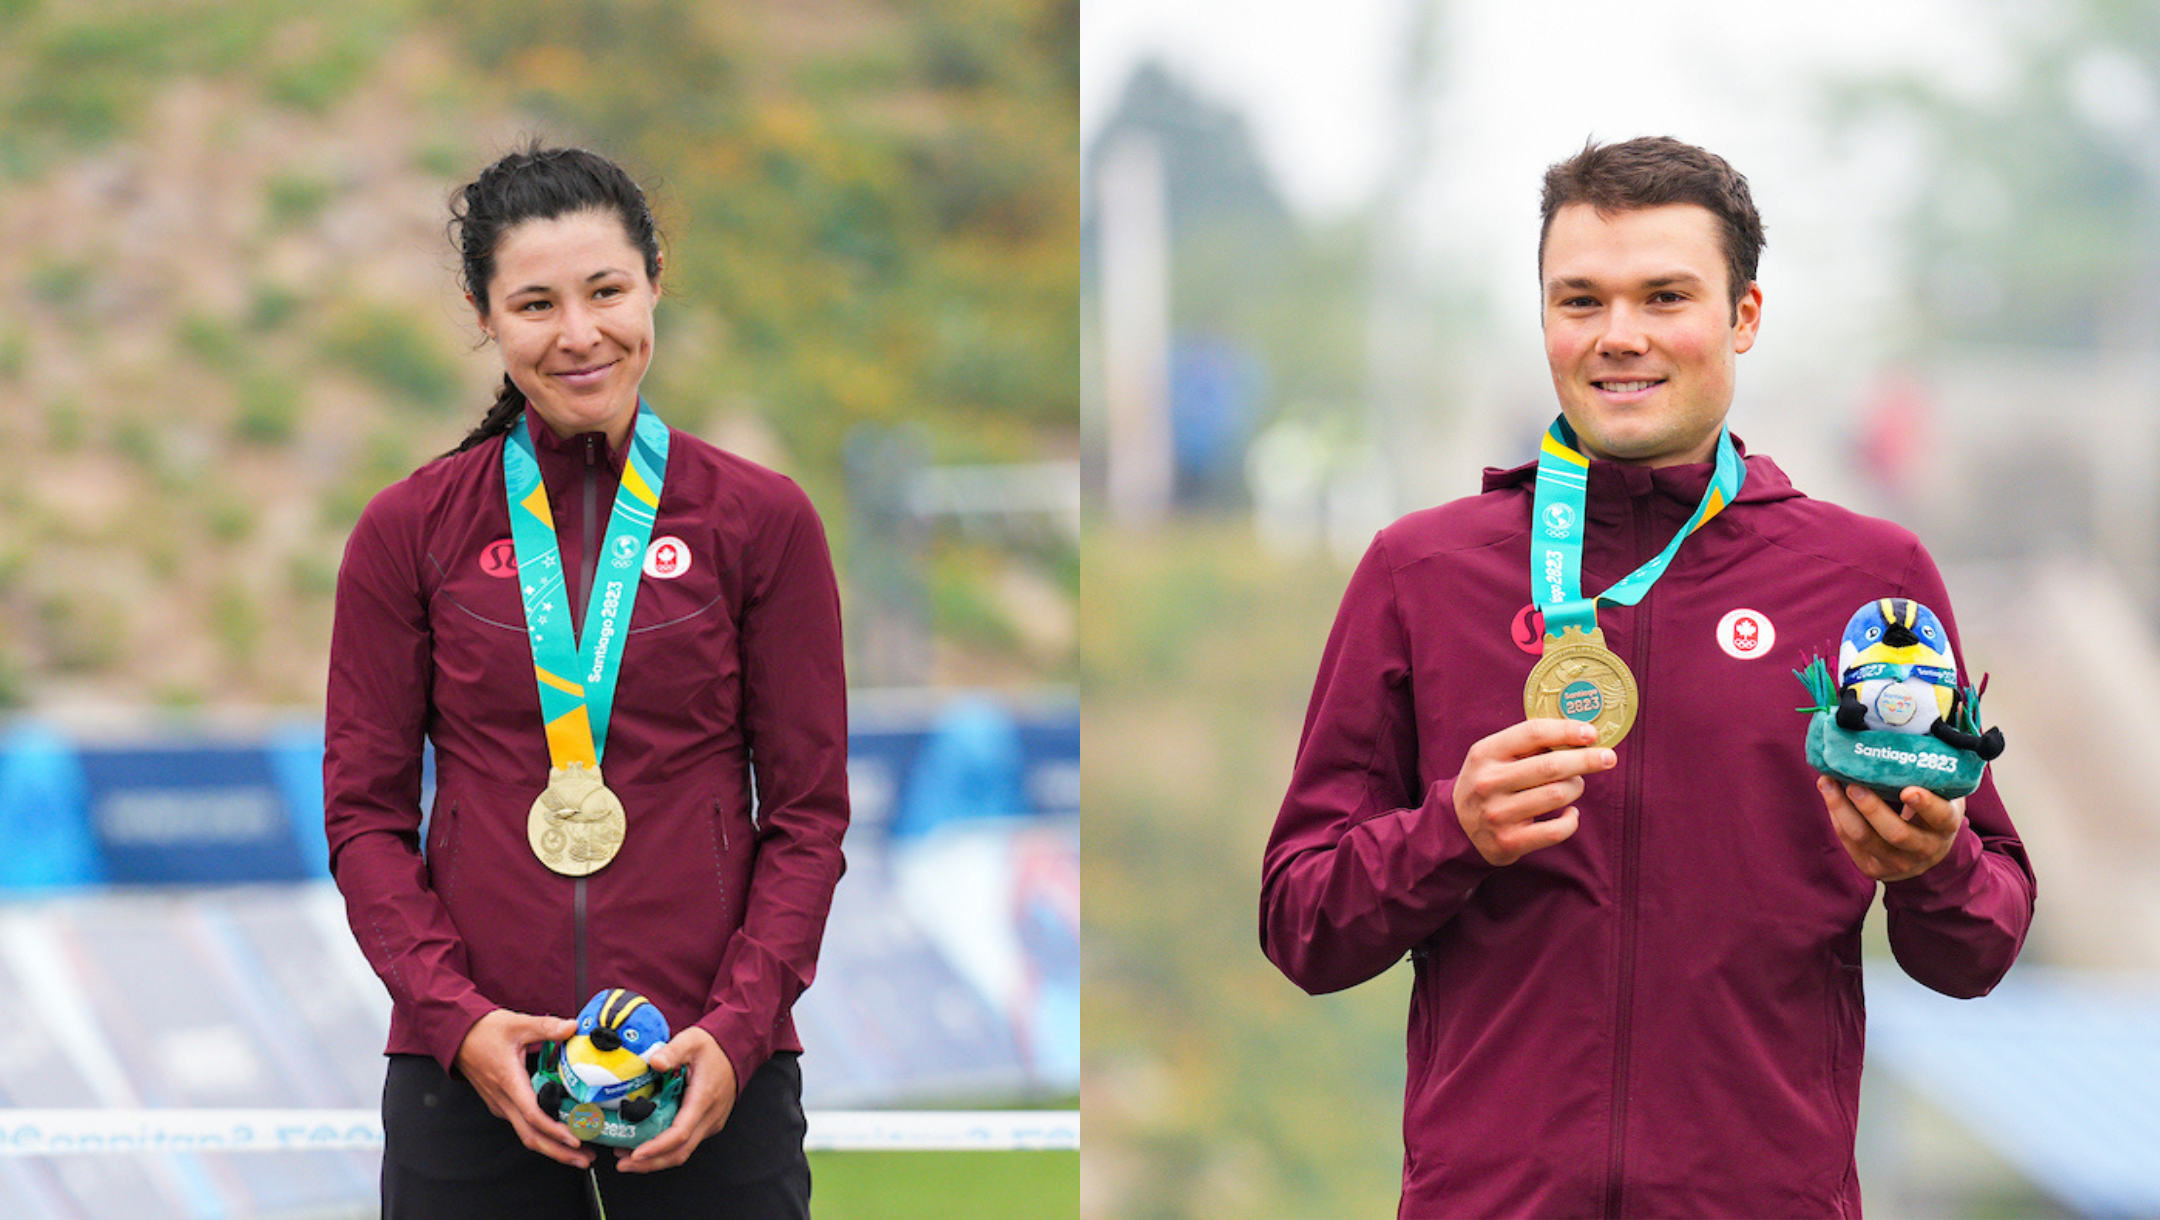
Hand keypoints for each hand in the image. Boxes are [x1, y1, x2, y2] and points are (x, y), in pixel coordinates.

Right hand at [453, 1008, 589, 1167]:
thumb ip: (546, 1026)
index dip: (554, 1130)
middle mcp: (503, 1099)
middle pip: (531, 1136)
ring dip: (552, 1147)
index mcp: (509, 1081)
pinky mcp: (501, 1104)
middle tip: (586, 1159)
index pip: (532, 1115)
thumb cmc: (484, 1031)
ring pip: (526, 1134)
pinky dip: (542, 1135)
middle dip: (559, 1152)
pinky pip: (522, 1125)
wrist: (457, 1036)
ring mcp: (501, 1104)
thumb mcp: (517, 1023)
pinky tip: (560, 1135)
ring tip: (578, 1154)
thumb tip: (572, 1027)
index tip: (575, 1139)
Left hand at [615, 1026, 739, 1172]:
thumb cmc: (712, 1048)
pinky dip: (665, 1151)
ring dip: (655, 1160)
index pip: (680, 1133)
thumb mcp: (691, 1040)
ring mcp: (710, 1123)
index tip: (636, 1153)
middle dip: (650, 1163)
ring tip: (627, 1158)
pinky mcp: (707, 1125)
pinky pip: (686, 1144)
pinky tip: (645, 1145)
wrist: (735, 1052)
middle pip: (680, 1152)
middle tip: (623, 1164)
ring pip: (683, 1152)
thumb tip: (655, 1062)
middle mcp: (709, 1117)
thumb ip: (672, 1051)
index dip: (657, 1147)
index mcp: (704, 1098)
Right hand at [1453, 719, 1617, 865]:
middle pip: (1550, 766)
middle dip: (1586, 760)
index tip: (1592, 733)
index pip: (1532, 733)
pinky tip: (1569, 814)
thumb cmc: (1488, 782)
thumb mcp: (1493, 756)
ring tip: (1575, 785)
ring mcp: (1498, 814)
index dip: (1566, 730)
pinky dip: (1571, 820)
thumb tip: (1579, 734)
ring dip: (1576, 788)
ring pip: (1557, 795)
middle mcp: (1489, 782)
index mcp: (1485, 753)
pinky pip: (1556, 830)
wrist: (1458, 827)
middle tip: (1608, 758)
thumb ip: (1528, 745)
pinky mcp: (1509, 841)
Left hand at [1818, 776, 1964, 881]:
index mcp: (1946, 825)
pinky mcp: (1873, 868)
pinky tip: (1829, 793)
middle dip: (1871, 807)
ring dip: (1841, 808)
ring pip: (1864, 838)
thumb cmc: (1931, 808)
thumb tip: (1905, 729)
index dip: (1925, 804)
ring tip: (1828, 782)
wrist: (1928, 849)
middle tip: (1853, 783)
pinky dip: (1837, 816)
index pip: (1940, 816)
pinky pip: (1849, 842)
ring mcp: (1899, 863)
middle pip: (1895, 832)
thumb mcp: (1941, 792)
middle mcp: (1925, 848)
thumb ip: (1929, 772)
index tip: (1908, 790)